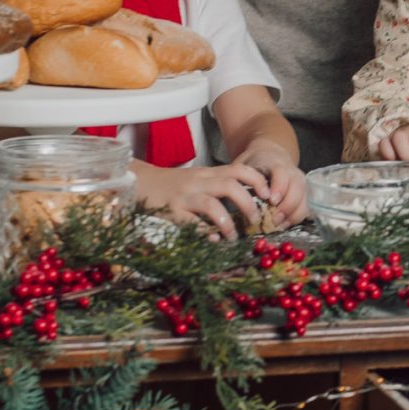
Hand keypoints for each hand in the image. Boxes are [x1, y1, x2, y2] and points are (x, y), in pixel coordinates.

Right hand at [136, 159, 277, 241]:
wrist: (139, 182)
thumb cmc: (173, 184)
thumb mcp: (198, 179)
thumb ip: (219, 185)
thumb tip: (250, 201)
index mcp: (208, 174)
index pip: (239, 169)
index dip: (258, 180)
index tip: (268, 195)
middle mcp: (198, 182)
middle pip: (230, 186)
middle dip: (248, 204)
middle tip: (256, 220)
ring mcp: (184, 197)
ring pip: (212, 205)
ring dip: (228, 223)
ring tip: (233, 236)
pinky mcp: (171, 212)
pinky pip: (192, 224)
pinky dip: (205, 233)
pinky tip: (213, 240)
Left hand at [232, 141, 309, 228]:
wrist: (268, 156)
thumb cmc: (253, 164)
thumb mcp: (244, 166)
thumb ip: (239, 179)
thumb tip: (234, 196)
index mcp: (276, 164)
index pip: (282, 174)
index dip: (279, 188)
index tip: (271, 201)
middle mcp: (292, 173)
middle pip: (298, 189)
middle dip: (287, 206)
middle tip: (274, 219)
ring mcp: (299, 184)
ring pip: (303, 200)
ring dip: (292, 215)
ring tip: (278, 225)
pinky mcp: (302, 195)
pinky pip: (304, 209)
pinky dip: (294, 219)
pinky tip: (282, 225)